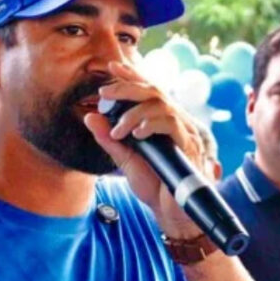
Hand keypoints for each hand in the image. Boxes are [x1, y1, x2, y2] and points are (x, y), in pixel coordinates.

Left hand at [83, 61, 203, 236]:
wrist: (172, 213)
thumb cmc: (154, 186)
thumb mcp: (125, 160)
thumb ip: (110, 139)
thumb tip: (90, 117)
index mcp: (161, 122)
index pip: (148, 91)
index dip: (132, 76)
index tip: (112, 67)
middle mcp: (175, 122)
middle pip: (154, 91)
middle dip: (127, 87)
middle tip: (104, 92)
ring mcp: (184, 132)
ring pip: (161, 104)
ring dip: (134, 112)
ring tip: (118, 129)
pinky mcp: (189, 146)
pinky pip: (171, 124)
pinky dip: (151, 125)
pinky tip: (137, 134)